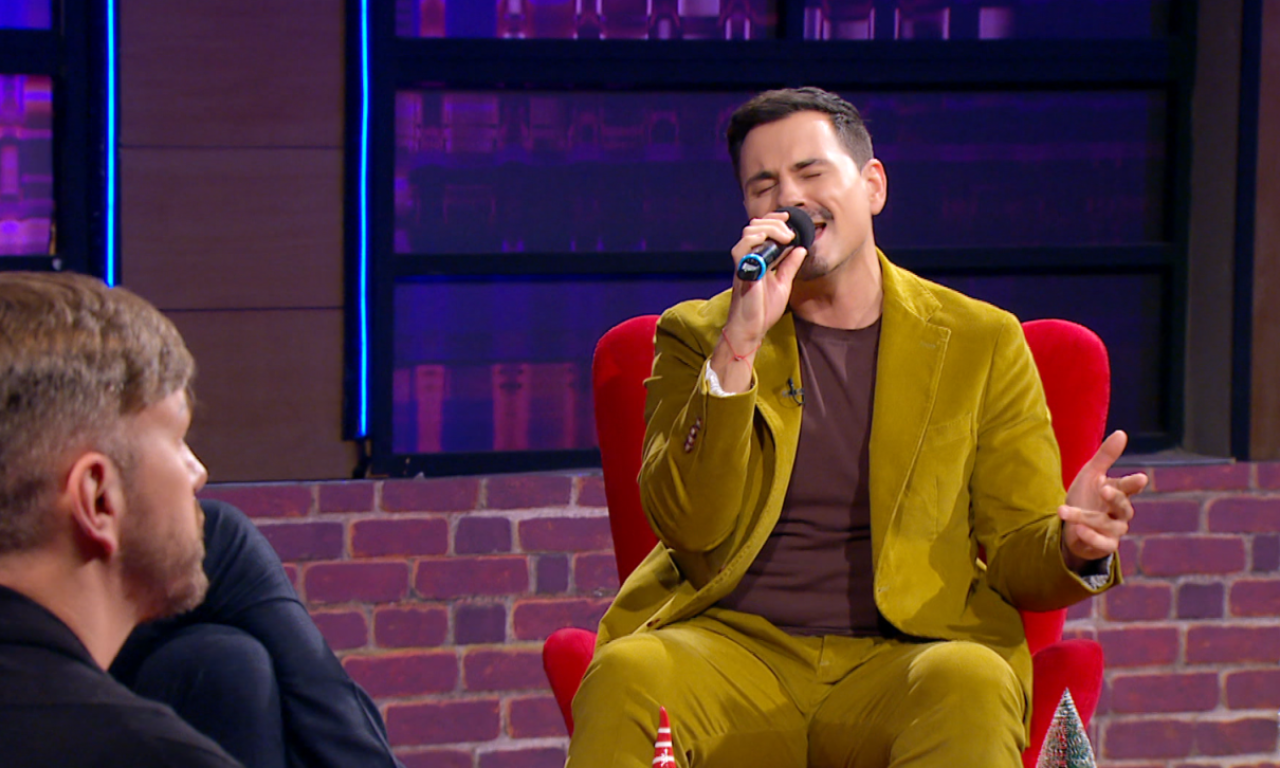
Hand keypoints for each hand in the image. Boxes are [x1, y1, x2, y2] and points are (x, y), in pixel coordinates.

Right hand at [723, 212, 807, 347]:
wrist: (752, 328)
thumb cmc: (763, 310)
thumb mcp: (783, 284)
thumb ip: (790, 266)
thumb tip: (801, 249)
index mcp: (759, 259)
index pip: (762, 229)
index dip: (774, 220)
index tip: (789, 219)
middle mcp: (749, 258)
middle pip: (756, 226)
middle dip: (775, 223)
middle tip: (790, 233)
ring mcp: (744, 263)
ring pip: (749, 232)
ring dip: (768, 228)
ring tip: (784, 237)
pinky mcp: (741, 271)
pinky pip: (741, 248)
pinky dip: (754, 240)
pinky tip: (767, 242)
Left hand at [1058, 430, 1148, 569]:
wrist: (1072, 526)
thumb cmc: (1086, 497)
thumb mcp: (1091, 474)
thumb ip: (1106, 456)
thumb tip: (1122, 432)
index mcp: (1118, 493)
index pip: (1129, 488)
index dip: (1133, 483)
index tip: (1140, 478)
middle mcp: (1120, 513)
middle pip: (1124, 507)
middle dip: (1115, 498)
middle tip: (1104, 488)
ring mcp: (1114, 530)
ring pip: (1107, 525)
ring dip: (1084, 517)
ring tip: (1063, 510)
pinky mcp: (1105, 545)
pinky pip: (1103, 543)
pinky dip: (1091, 537)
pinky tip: (1078, 530)